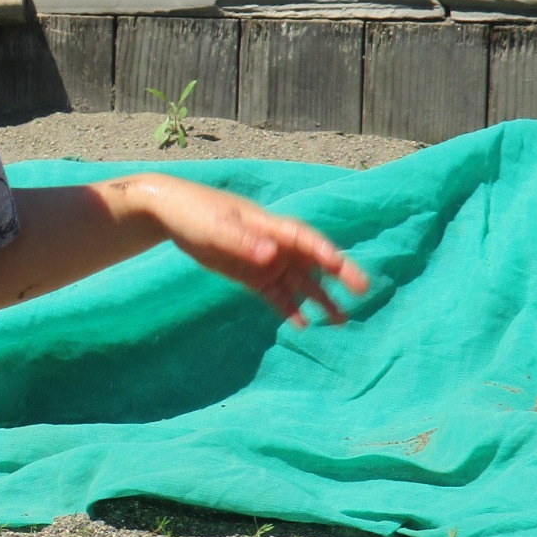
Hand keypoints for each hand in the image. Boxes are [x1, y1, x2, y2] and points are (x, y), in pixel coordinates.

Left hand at [141, 179, 368, 326]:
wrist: (172, 214)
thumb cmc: (196, 212)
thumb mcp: (217, 226)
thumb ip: (244, 241)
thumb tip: (272, 255)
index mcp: (269, 226)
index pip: (303, 239)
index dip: (322, 251)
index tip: (340, 265)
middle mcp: (274, 244)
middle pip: (312, 261)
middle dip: (338, 275)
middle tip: (363, 291)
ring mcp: (264, 261)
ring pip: (299, 281)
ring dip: (319, 298)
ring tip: (340, 319)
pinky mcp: (251, 276)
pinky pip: (276, 295)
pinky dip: (289, 308)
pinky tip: (303, 324)